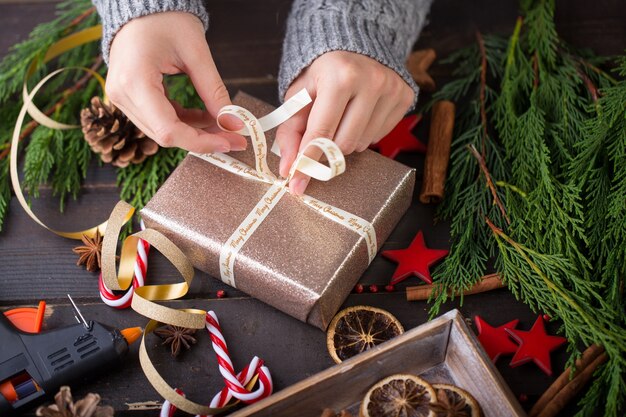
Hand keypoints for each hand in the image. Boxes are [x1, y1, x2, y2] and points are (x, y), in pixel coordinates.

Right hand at [106, 12, 245, 153]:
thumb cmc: (164, 19)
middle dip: (202, 139)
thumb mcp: (197, 54)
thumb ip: (214, 92)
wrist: (143, 4)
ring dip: (194, 131)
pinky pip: (158, 119)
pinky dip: (183, 121)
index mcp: (134, 82)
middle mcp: (122, 94)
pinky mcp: (129, 97)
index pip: (169, 130)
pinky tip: (203, 115)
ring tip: (222, 122)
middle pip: (165, 135)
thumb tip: (233, 122)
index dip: (201, 142)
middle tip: (233, 137)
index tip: (229, 143)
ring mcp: (122, 97)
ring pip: (162, 130)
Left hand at [275, 51, 414, 194]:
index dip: (307, 162)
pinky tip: (359, 114)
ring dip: (346, 141)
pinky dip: (364, 134)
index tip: (297, 185)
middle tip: (319, 137)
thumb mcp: (299, 96)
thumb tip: (288, 168)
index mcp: (340, 75)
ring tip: (341, 118)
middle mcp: (371, 80)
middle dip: (327, 148)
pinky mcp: (405, 97)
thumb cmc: (323, 73)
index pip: (321, 132)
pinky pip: (379, 137)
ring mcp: (392, 89)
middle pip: (344, 144)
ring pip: (362, 144)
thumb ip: (291, 132)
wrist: (355, 46)